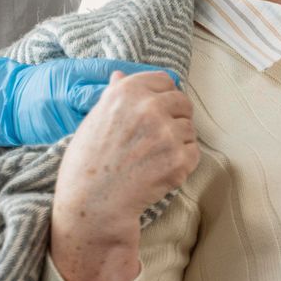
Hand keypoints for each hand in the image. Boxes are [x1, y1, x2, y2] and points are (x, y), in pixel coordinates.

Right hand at [50, 69, 198, 280]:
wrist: (91, 204)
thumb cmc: (87, 163)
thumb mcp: (94, 120)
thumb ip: (113, 95)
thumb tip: (120, 76)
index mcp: (128, 92)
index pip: (164, 80)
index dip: (162, 95)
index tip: (156, 110)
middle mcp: (150, 107)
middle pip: (183, 102)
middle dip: (175, 117)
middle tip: (158, 139)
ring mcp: (167, 133)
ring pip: (189, 129)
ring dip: (178, 142)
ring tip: (152, 159)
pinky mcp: (179, 159)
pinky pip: (193, 152)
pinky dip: (182, 163)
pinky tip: (159, 171)